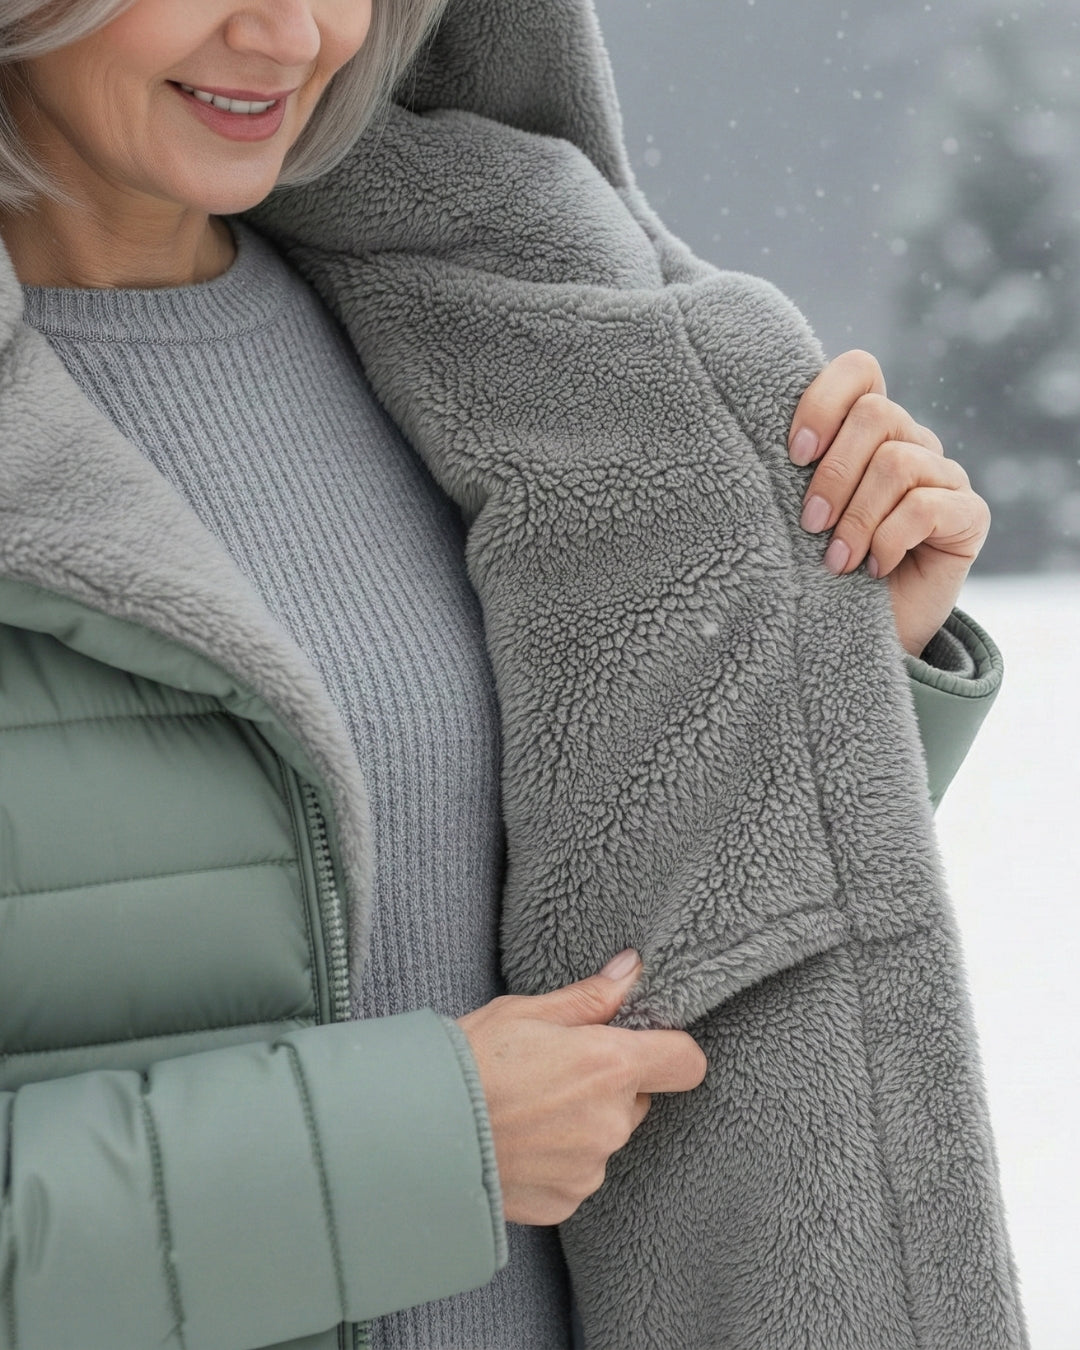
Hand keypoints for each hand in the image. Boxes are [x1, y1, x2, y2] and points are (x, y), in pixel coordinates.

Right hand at [457, 951, 706, 1225]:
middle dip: (607, 1085)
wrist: (417, 1132)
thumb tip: (632, 971)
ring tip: (526, 1108)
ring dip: (581, 1124)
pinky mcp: (566, 1201)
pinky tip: (518, 1141)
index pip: (685, 1062)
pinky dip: (557, 1159)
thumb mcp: (527, 1012)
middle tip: (554, 1072)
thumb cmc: (469, 1061)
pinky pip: (578, 1173)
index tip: (645, 1044)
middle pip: (636, 1099)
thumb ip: (591, 998)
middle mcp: (610, 1122)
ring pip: (605, 1137)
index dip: (670, 1050)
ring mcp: (590, 1168)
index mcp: (609, 1065)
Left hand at [787, 349, 990, 656]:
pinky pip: (925, 506)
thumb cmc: (819, 571)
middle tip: (809, 524)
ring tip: (836, 560)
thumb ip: (793, 473)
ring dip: (857, 517)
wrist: (859, 634)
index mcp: (867, 430)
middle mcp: (911, 441)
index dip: (824, 400)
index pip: (860, 371)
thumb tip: (754, 441)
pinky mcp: (969, 514)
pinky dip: (889, 539)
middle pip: (876, 415)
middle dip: (833, 474)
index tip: (794, 455)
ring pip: (897, 463)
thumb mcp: (798, 516)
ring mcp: (944, 475)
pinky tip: (874, 568)